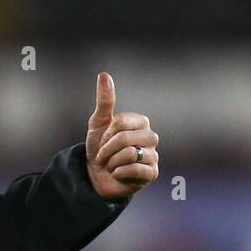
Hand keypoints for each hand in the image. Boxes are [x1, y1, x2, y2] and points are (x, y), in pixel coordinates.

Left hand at [86, 71, 158, 199]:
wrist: (97, 176)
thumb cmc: (99, 147)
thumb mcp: (98, 123)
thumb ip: (104, 100)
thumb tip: (104, 74)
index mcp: (141, 122)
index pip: (121, 122)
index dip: (105, 135)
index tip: (101, 142)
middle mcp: (151, 137)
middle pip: (125, 139)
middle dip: (107, 149)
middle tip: (103, 156)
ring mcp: (154, 156)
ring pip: (130, 154)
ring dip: (112, 162)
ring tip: (111, 165)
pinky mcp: (152, 174)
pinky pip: (135, 170)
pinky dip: (119, 173)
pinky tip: (117, 174)